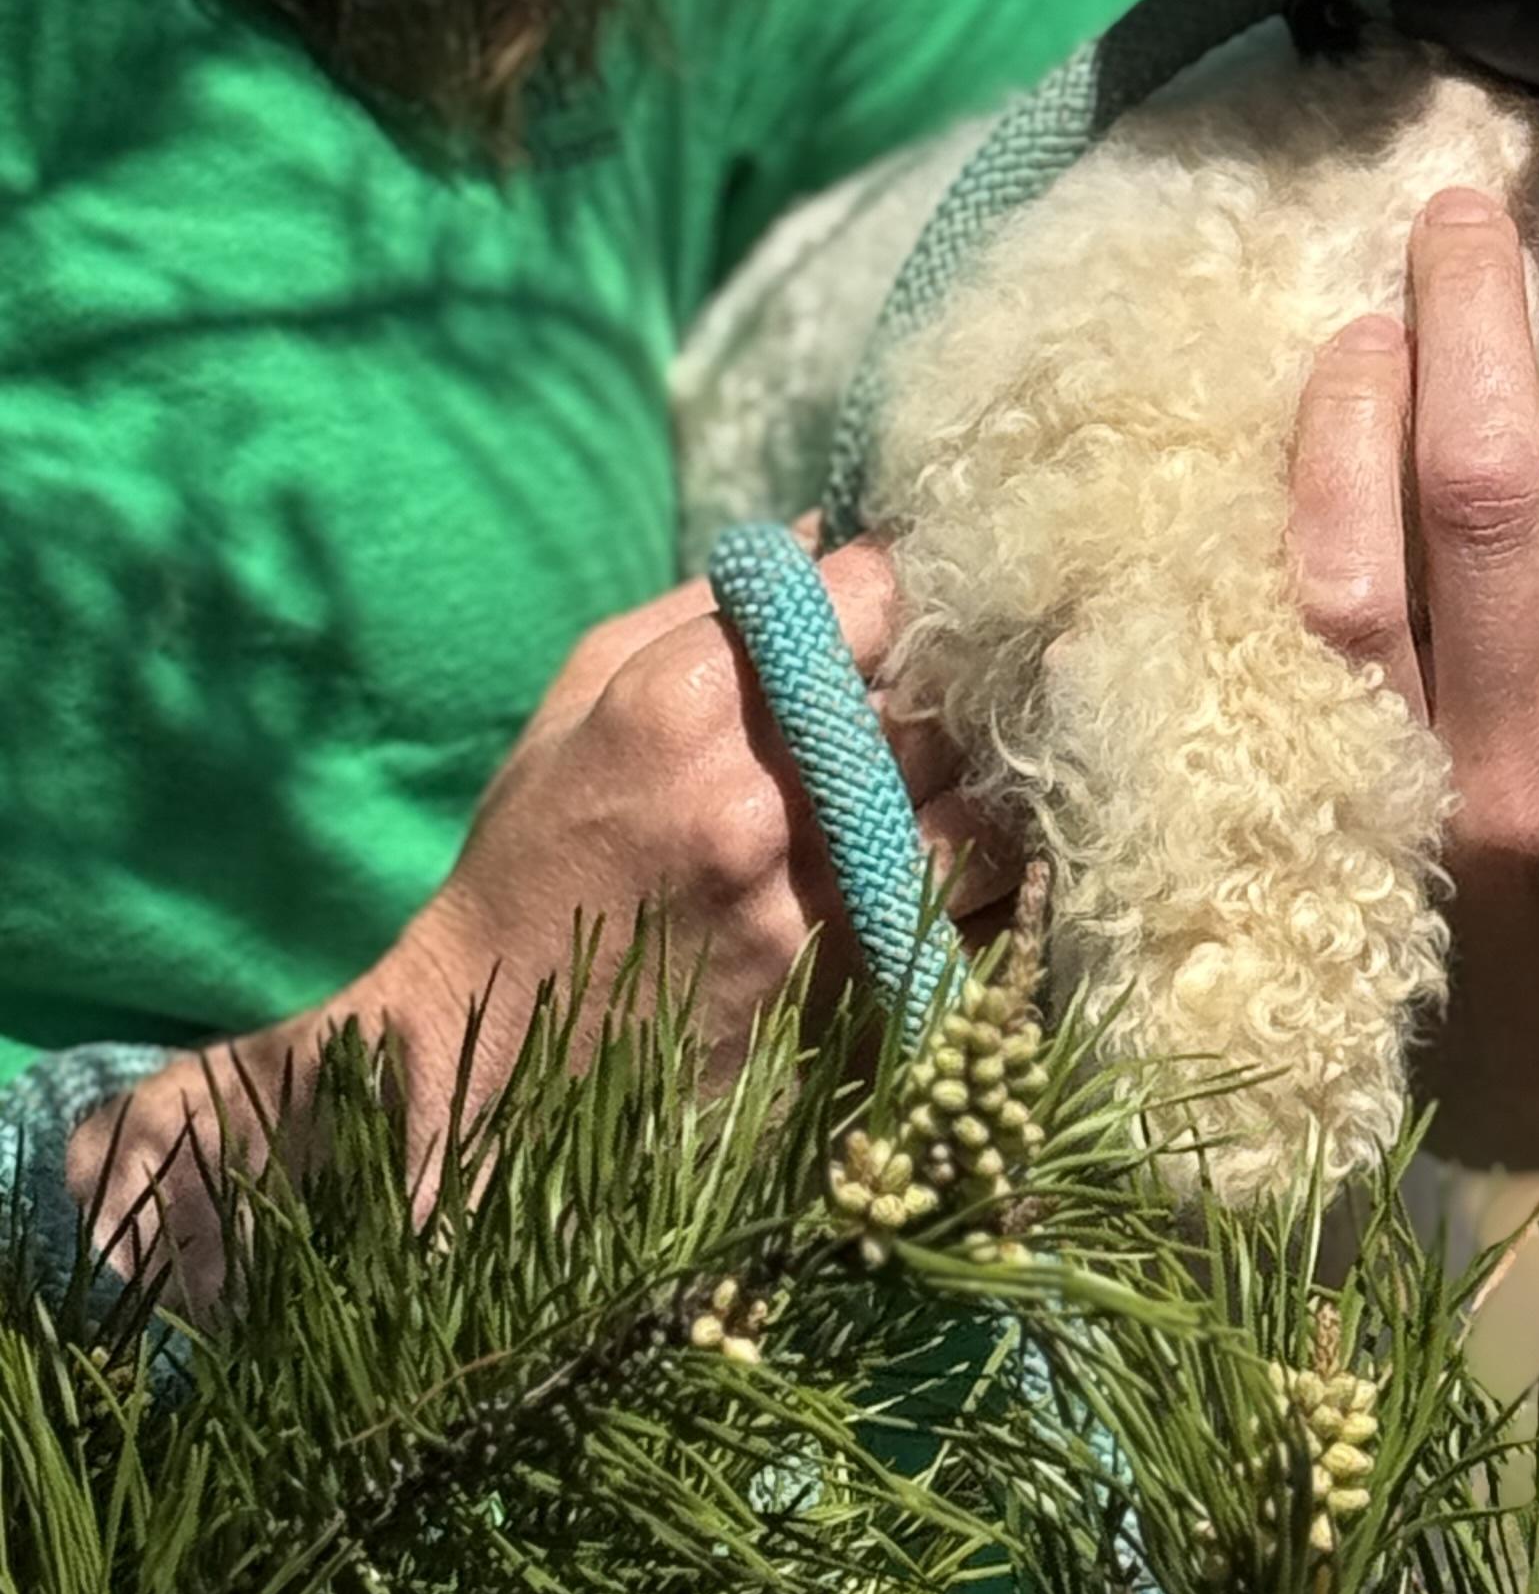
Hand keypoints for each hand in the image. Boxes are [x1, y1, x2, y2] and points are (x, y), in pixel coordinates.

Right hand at [70, 535, 1014, 1292]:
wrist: (504, 1061)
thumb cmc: (537, 859)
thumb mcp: (583, 703)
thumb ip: (705, 611)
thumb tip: (827, 532)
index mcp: (684, 710)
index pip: (865, 601)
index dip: (888, 591)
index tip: (883, 602)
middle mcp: (766, 804)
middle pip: (932, 702)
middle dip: (935, 690)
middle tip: (923, 689)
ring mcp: (822, 907)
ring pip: (974, 806)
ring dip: (967, 786)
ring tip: (935, 780)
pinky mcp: (861, 992)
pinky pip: (978, 912)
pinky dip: (979, 879)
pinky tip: (949, 860)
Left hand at [1287, 190, 1538, 1167]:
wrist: (1484, 1134)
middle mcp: (1537, 758)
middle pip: (1494, 489)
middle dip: (1484, 322)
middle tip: (1472, 209)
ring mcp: (1409, 779)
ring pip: (1370, 538)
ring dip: (1376, 383)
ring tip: (1394, 278)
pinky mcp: (1311, 796)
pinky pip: (1290, 613)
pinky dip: (1301, 482)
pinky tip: (1326, 393)